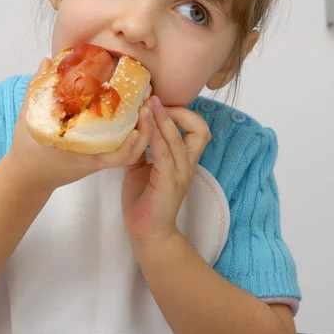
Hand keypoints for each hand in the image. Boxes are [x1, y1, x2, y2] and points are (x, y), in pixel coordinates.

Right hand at [7, 58, 153, 192]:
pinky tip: (134, 116)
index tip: (141, 115)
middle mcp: (94, 158)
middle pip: (130, 152)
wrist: (26, 177)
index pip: (118, 153)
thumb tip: (48, 61)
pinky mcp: (96, 159)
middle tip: (150, 103)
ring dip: (141, 133)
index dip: (134, 138)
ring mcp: (97, 160)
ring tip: (146, 108)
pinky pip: (119, 151)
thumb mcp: (30, 116)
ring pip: (128, 153)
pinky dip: (130, 138)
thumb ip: (38, 88)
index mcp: (83, 152)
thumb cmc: (28, 149)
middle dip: (145, 129)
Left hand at [122, 96, 211, 246]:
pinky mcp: (167, 182)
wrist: (146, 232)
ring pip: (180, 139)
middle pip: (201, 130)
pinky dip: (155, 137)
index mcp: (183, 159)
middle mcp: (186, 164)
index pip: (197, 128)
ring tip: (148, 104)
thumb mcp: (141, 166)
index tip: (159, 105)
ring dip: (163, 119)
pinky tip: (143, 127)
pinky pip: (164, 154)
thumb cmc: (144, 200)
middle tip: (156, 101)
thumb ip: (141, 147)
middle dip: (181, 111)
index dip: (182, 113)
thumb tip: (132, 126)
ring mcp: (179, 174)